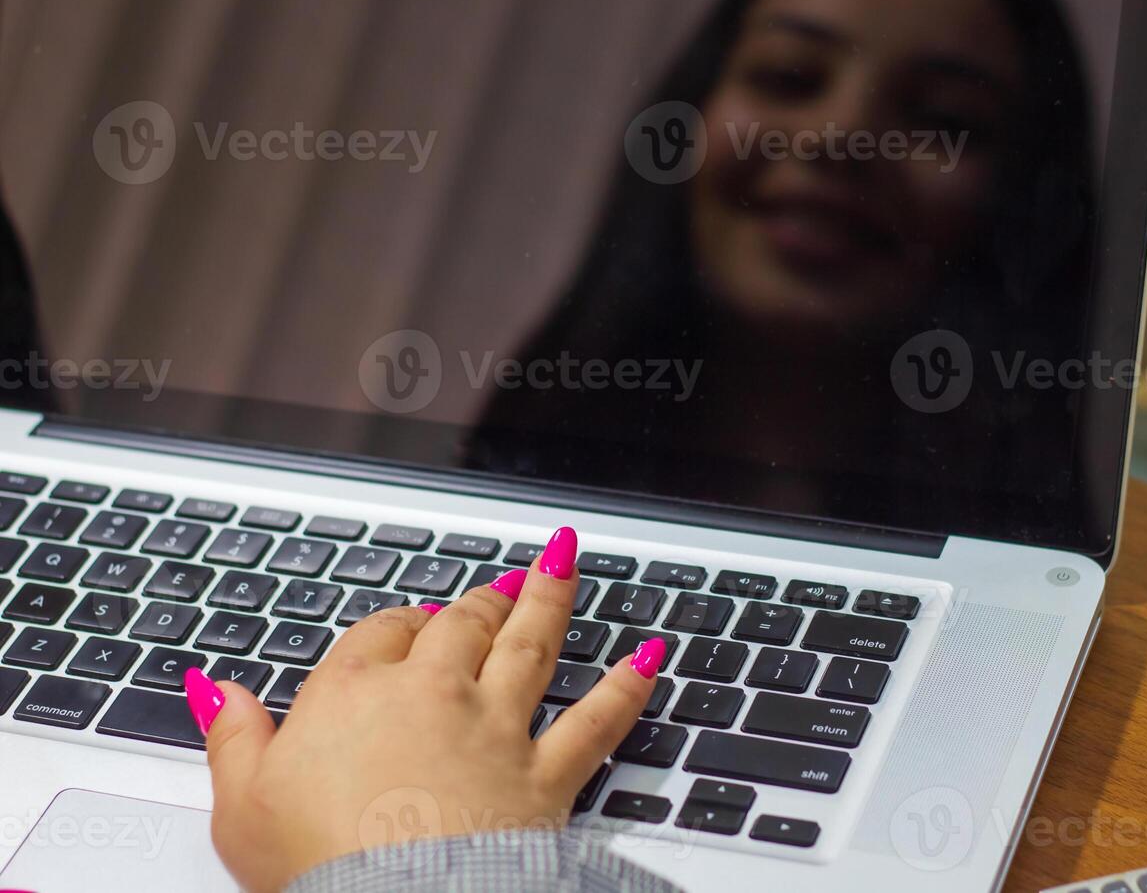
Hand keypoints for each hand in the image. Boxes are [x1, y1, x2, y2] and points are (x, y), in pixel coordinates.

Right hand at [185, 526, 665, 892]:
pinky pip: (599, 719)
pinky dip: (629, 685)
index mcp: (356, 693)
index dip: (397, 624)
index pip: (379, 633)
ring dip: (550, 597)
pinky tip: (651, 655)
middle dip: (478, 600)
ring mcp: (497, 728)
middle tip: (495, 585)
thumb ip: (235, 739)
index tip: (409, 623)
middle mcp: (433, 693)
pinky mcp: (546, 774)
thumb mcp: (243, 807)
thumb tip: (220, 692)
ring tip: (564, 560)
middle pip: (461, 624)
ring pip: (531, 644)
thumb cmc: (318, 864)